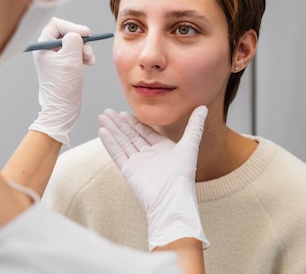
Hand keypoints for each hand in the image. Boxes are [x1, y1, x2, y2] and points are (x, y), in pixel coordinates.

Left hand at [29, 17, 95, 144]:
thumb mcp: (70, 58)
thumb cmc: (63, 86)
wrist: (62, 108)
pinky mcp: (63, 66)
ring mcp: (55, 59)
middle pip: (66, 33)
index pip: (56, 25)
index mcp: (43, 47)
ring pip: (73, 44)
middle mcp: (47, 51)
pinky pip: (76, 54)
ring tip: (90, 60)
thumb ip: (73, 40)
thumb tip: (76, 33)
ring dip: (85, 49)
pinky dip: (84, 56)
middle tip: (88, 48)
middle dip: (80, 40)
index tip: (85, 33)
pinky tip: (89, 63)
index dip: (72, 26)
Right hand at [98, 106, 209, 249]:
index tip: (123, 112)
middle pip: (131, 135)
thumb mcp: (190, 145)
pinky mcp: (129, 171)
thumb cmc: (183, 175)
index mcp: (162, 149)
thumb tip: (203, 107)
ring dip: (112, 129)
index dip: (134, 122)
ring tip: (101, 117)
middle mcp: (149, 155)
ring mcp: (138, 163)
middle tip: (107, 111)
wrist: (171, 199)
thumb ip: (195, 126)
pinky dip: (110, 143)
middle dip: (119, 123)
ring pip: (122, 142)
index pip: (145, 132)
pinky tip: (102, 131)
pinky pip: (117, 154)